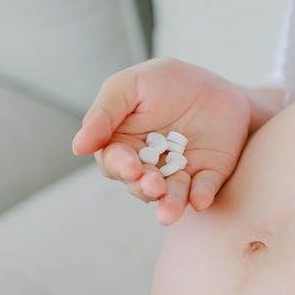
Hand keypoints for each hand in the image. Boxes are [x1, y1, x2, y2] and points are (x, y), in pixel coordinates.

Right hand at [72, 57, 252, 223]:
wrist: (215, 82)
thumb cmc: (165, 82)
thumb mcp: (130, 86)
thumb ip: (104, 113)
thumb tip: (78, 147)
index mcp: (124, 144)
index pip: (116, 161)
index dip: (121, 166)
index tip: (130, 168)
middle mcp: (149, 165)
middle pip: (141, 184)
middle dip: (146, 187)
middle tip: (154, 186)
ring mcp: (179, 173)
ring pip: (171, 194)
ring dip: (170, 203)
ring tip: (169, 212)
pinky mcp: (208, 175)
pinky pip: (204, 190)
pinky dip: (201, 197)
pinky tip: (200, 201)